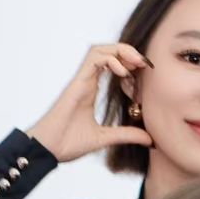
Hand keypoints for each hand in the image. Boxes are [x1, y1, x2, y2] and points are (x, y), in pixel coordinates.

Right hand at [29, 43, 153, 163]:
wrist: (49, 149)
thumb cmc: (68, 142)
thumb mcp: (105, 138)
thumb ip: (126, 135)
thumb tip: (150, 140)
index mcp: (91, 89)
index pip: (110, 63)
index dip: (128, 62)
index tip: (145, 72)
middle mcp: (86, 80)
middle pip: (106, 51)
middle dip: (128, 51)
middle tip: (145, 63)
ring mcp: (81, 80)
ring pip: (100, 50)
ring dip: (120, 51)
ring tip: (137, 63)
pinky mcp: (77, 83)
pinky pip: (93, 59)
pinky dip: (111, 60)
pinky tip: (123, 73)